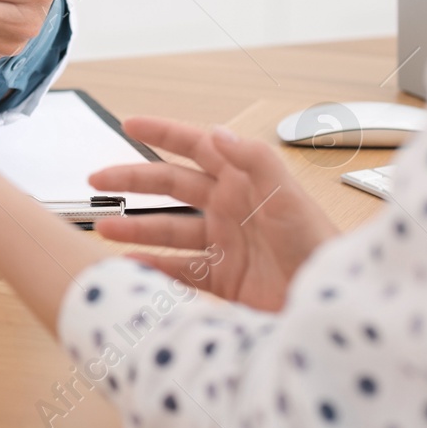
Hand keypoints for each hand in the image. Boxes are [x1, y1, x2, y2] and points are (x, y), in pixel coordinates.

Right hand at [88, 118, 338, 311]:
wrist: (329, 305)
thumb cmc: (318, 246)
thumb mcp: (287, 197)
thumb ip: (254, 160)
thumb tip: (218, 132)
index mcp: (243, 180)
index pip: (196, 146)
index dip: (162, 132)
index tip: (129, 122)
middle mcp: (229, 207)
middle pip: (171, 186)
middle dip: (132, 180)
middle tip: (97, 180)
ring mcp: (224, 243)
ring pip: (168, 229)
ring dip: (135, 228)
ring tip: (104, 230)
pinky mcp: (224, 279)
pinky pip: (179, 270)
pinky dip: (154, 269)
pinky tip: (131, 268)